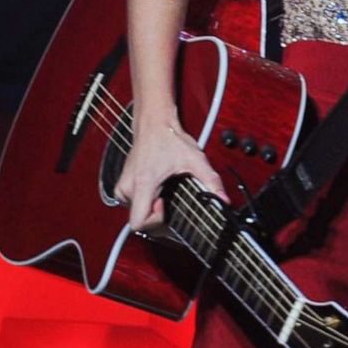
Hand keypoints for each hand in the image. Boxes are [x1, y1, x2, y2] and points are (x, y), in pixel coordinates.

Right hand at [113, 108, 226, 231]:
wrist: (154, 124)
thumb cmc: (170, 139)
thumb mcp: (195, 160)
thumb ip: (211, 181)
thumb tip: (224, 199)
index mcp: (142, 184)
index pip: (138, 223)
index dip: (155, 222)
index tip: (166, 206)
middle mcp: (127, 188)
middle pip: (138, 221)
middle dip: (157, 218)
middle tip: (172, 203)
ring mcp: (123, 187)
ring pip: (135, 213)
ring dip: (151, 211)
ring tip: (165, 196)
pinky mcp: (122, 186)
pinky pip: (132, 205)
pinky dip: (145, 204)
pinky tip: (158, 194)